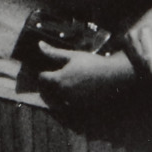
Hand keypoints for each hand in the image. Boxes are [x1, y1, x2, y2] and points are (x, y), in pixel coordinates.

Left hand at [19, 47, 138, 105]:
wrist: (112, 75)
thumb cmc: (92, 63)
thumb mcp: (72, 55)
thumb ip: (53, 52)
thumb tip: (39, 45)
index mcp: (59, 80)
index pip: (42, 79)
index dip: (43, 74)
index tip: (48, 71)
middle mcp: (63, 93)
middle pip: (47, 91)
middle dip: (48, 85)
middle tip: (54, 79)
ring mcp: (72, 102)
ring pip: (56, 100)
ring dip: (55, 95)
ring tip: (62, 87)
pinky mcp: (80, 107)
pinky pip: (67, 107)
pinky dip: (66, 102)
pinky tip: (72, 94)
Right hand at [122, 2, 151, 88]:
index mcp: (146, 32)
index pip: (150, 58)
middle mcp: (133, 34)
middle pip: (142, 61)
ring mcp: (127, 36)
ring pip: (137, 60)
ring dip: (147, 68)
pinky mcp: (124, 39)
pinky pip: (133, 57)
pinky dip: (142, 63)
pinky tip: (150, 64)